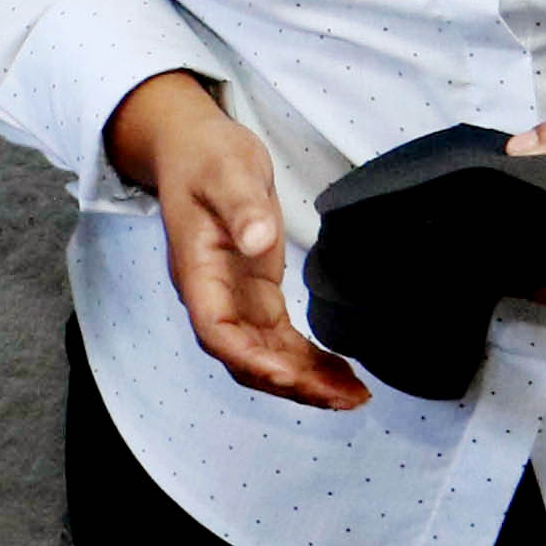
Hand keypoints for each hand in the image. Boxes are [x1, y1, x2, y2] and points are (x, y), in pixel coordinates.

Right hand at [105, 67, 366, 409]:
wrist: (192, 147)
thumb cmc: (205, 156)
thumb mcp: (226, 171)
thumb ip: (242, 205)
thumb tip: (257, 240)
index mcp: (197, 271)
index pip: (217, 332)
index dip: (252, 360)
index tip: (291, 375)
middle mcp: (213, 296)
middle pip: (245, 358)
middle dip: (292, 384)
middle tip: (345, 398)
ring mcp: (234, 299)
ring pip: (265, 357)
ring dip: (306, 382)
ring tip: (354, 395)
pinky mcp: (256, 293)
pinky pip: (279, 340)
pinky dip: (308, 361)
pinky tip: (341, 372)